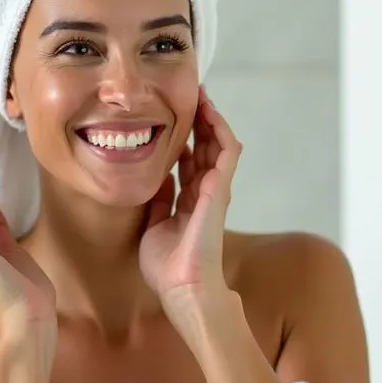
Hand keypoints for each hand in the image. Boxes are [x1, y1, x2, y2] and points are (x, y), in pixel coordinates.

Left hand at [139, 88, 241, 318]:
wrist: (182, 286)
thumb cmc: (168, 267)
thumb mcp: (155, 225)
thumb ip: (159, 201)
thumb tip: (158, 178)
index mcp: (190, 201)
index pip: (190, 161)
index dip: (184, 138)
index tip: (172, 116)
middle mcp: (205, 193)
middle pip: (205, 148)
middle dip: (198, 121)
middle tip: (188, 95)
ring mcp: (215, 191)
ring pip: (217, 146)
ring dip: (210, 120)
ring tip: (201, 96)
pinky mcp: (220, 190)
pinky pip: (226, 154)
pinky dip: (220, 132)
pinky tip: (211, 114)